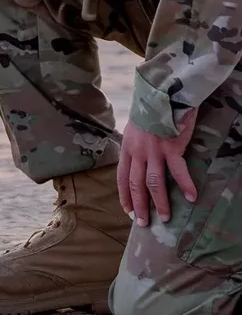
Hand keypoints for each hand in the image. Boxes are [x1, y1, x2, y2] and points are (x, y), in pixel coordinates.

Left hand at [117, 109, 197, 225]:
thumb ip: (135, 143)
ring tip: (165, 218)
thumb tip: (137, 158)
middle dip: (139, 206)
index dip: (124, 195)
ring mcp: (154, 151)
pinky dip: (186, 185)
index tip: (127, 210)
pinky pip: (178, 172)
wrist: (162, 91)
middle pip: (136, 185)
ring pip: (154, 183)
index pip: (122, 176)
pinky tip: (192, 197)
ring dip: (160, 203)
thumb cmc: (150, 108)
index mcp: (128, 146)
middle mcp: (138, 151)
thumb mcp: (135, 126)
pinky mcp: (172, 147)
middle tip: (142, 223)